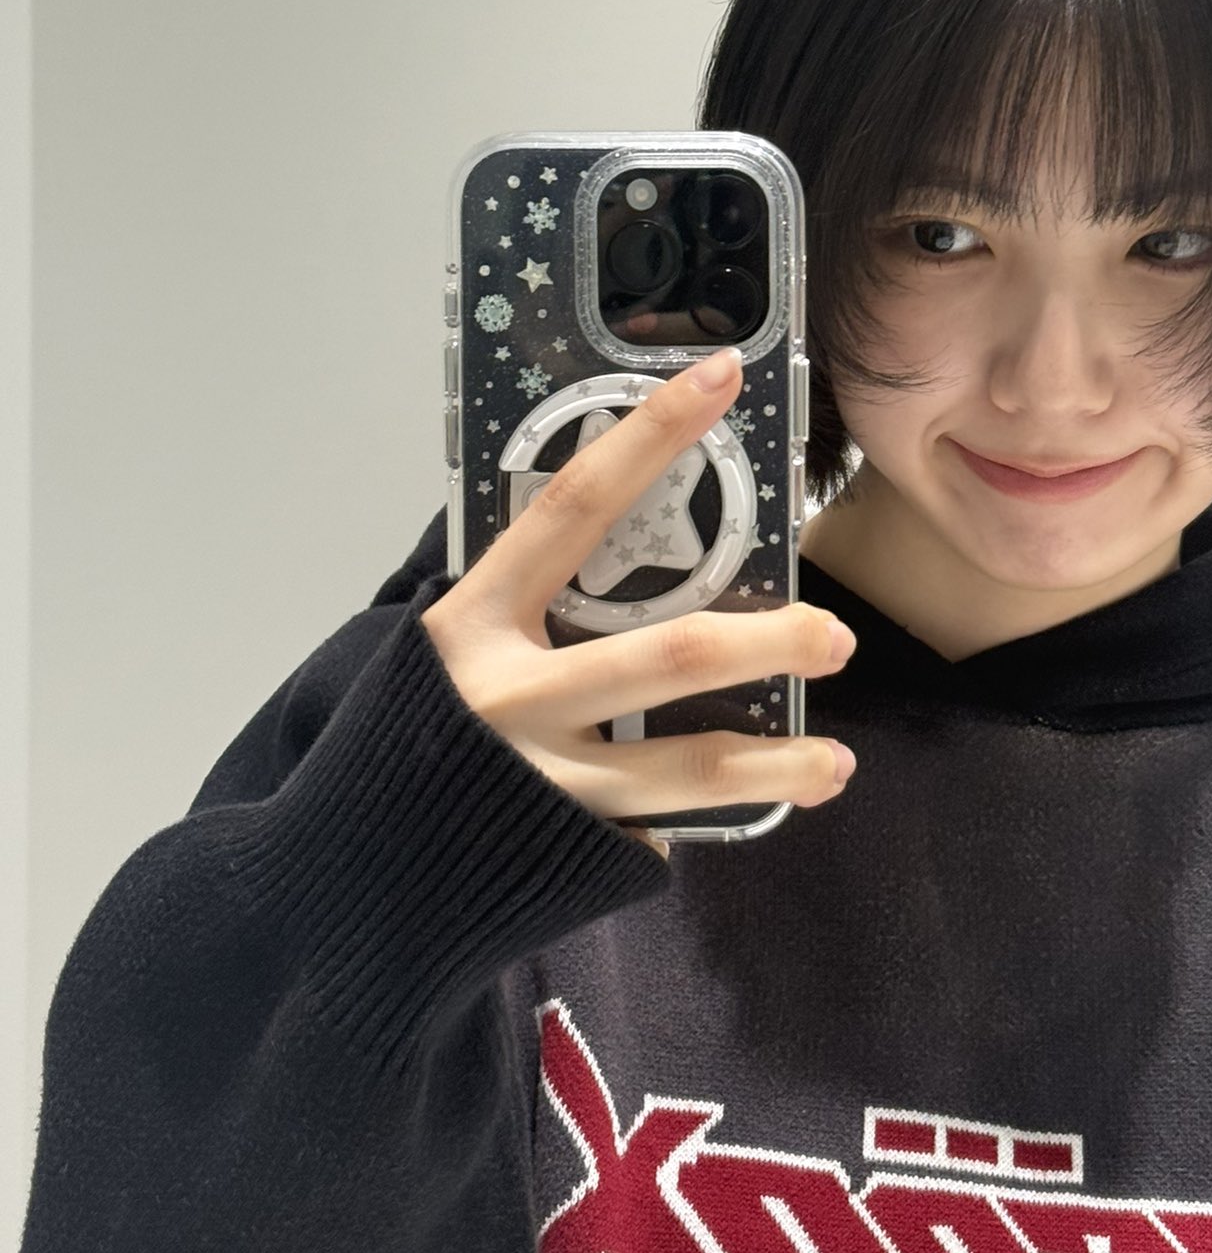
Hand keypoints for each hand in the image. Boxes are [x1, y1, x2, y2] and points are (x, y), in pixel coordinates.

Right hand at [420, 346, 857, 852]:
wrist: (335, 873)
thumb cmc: (404, 735)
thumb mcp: (448, 648)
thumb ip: (524, 606)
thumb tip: (621, 543)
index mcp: (476, 620)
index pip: (575, 506)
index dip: (650, 438)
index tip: (721, 380)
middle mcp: (511, 696)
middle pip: (670, 656)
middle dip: (770, 643)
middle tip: (836, 636)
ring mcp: (542, 778)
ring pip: (687, 768)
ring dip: (775, 763)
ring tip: (835, 762)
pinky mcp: (565, 848)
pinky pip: (651, 827)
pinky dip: (695, 817)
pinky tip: (730, 816)